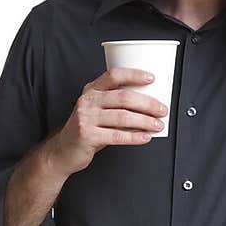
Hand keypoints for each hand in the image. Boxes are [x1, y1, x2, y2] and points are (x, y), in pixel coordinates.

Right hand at [49, 66, 167, 175]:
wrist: (64, 150)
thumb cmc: (87, 129)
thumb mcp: (96, 110)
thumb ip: (116, 104)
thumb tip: (148, 105)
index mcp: (92, 89)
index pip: (114, 75)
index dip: (134, 74)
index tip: (151, 78)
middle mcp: (88, 101)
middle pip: (124, 97)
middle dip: (148, 103)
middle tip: (162, 110)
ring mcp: (86, 118)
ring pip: (123, 117)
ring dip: (145, 121)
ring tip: (158, 125)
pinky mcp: (87, 135)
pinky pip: (117, 135)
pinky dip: (135, 137)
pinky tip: (146, 137)